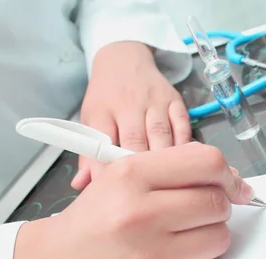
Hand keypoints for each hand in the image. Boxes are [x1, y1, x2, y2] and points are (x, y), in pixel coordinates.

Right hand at [10, 143, 253, 258]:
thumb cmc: (96, 216)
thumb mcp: (125, 174)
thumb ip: (177, 168)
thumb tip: (233, 179)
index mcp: (132, 175)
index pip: (207, 163)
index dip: (230, 175)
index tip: (235, 185)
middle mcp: (140, 212)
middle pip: (217, 201)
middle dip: (218, 205)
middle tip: (201, 210)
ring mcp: (151, 252)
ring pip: (220, 235)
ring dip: (211, 233)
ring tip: (185, 232)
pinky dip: (197, 258)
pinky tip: (171, 254)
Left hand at [72, 41, 191, 189]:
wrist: (125, 58)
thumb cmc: (107, 96)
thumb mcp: (91, 119)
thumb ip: (88, 155)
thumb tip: (81, 186)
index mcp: (103, 111)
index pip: (103, 143)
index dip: (107, 169)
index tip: (111, 191)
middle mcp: (129, 104)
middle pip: (135, 141)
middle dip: (139, 169)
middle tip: (142, 193)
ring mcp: (155, 102)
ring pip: (162, 135)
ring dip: (164, 161)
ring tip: (166, 184)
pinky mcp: (175, 101)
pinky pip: (183, 126)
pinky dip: (184, 147)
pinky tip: (184, 165)